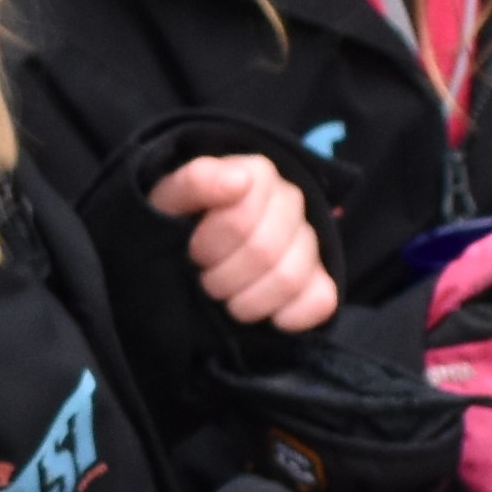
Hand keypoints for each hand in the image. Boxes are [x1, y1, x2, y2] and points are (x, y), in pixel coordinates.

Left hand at [151, 156, 338, 332]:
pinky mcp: (320, 281)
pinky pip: (321, 301)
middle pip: (264, 252)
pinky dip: (289, 316)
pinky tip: (264, 315)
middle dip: (223, 276)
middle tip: (206, 277)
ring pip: (290, 279)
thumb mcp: (169, 199)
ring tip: (227, 296)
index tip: (194, 249)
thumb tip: (238, 180)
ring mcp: (309, 242)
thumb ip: (195, 182)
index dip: (209, 244)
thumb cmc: (181, 222)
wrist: (193, 250)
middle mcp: (291, 202)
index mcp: (258, 175)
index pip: (240, 218)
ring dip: (247, 301)